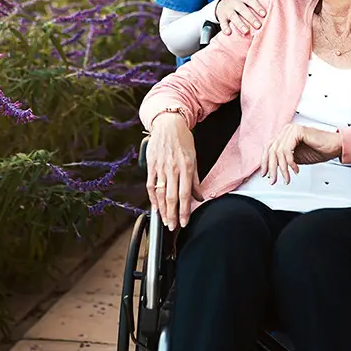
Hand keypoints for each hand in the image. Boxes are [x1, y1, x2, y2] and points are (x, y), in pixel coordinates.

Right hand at [146, 111, 201, 229]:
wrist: (168, 124)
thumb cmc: (183, 139)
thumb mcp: (194, 157)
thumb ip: (196, 179)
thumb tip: (200, 196)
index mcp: (186, 167)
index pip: (185, 195)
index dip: (184, 211)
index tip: (184, 222)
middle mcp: (173, 169)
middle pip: (172, 197)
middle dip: (172, 215)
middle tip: (172, 227)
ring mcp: (160, 168)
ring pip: (160, 194)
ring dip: (162, 210)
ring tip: (164, 221)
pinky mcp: (151, 165)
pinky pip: (151, 185)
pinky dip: (152, 198)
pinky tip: (154, 206)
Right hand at [216, 0, 268, 35]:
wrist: (222, 4)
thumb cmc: (239, 2)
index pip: (250, 0)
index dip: (257, 6)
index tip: (264, 14)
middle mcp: (235, 3)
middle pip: (242, 9)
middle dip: (250, 17)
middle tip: (258, 26)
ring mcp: (228, 10)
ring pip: (233, 16)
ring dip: (239, 24)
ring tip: (246, 31)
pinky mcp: (221, 17)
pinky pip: (222, 22)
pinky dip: (225, 27)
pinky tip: (228, 32)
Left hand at [261, 124, 341, 184]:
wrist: (334, 146)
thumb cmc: (319, 150)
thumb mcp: (297, 158)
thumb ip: (285, 160)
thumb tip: (274, 168)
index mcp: (284, 135)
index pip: (269, 148)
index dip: (265, 162)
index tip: (265, 174)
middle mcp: (286, 130)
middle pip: (271, 150)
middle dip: (271, 168)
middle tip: (274, 180)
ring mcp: (291, 130)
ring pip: (278, 152)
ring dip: (282, 168)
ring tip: (287, 178)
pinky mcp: (297, 132)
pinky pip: (287, 150)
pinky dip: (290, 163)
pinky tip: (295, 169)